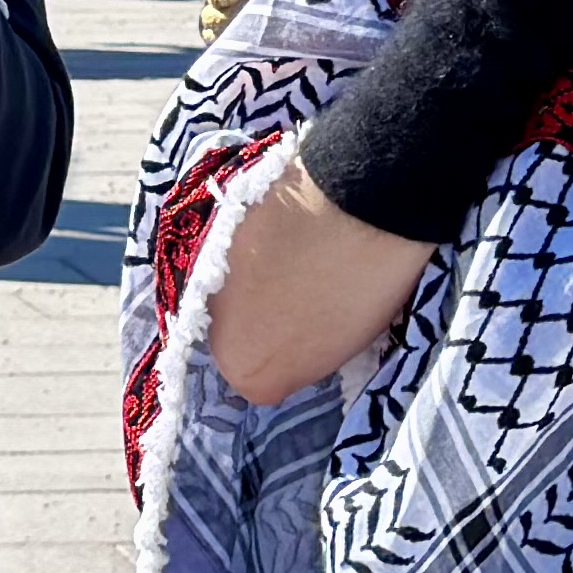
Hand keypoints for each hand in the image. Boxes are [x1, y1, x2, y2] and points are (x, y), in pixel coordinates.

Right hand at [208, 162, 432, 409]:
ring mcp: (210, 268)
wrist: (360, 196)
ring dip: (259, 279)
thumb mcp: (341, 348)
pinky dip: (258, 243)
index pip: (260, 376)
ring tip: (305, 256)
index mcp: (244, 368)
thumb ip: (298, 359)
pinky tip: (293, 227)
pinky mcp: (216, 220)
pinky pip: (234, 246)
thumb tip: (290, 344)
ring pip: (232, 286)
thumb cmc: (363, 286)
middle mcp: (213, 324)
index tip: (321, 332)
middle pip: (236, 331)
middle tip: (311, 294)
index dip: (292, 354)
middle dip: (265, 318)